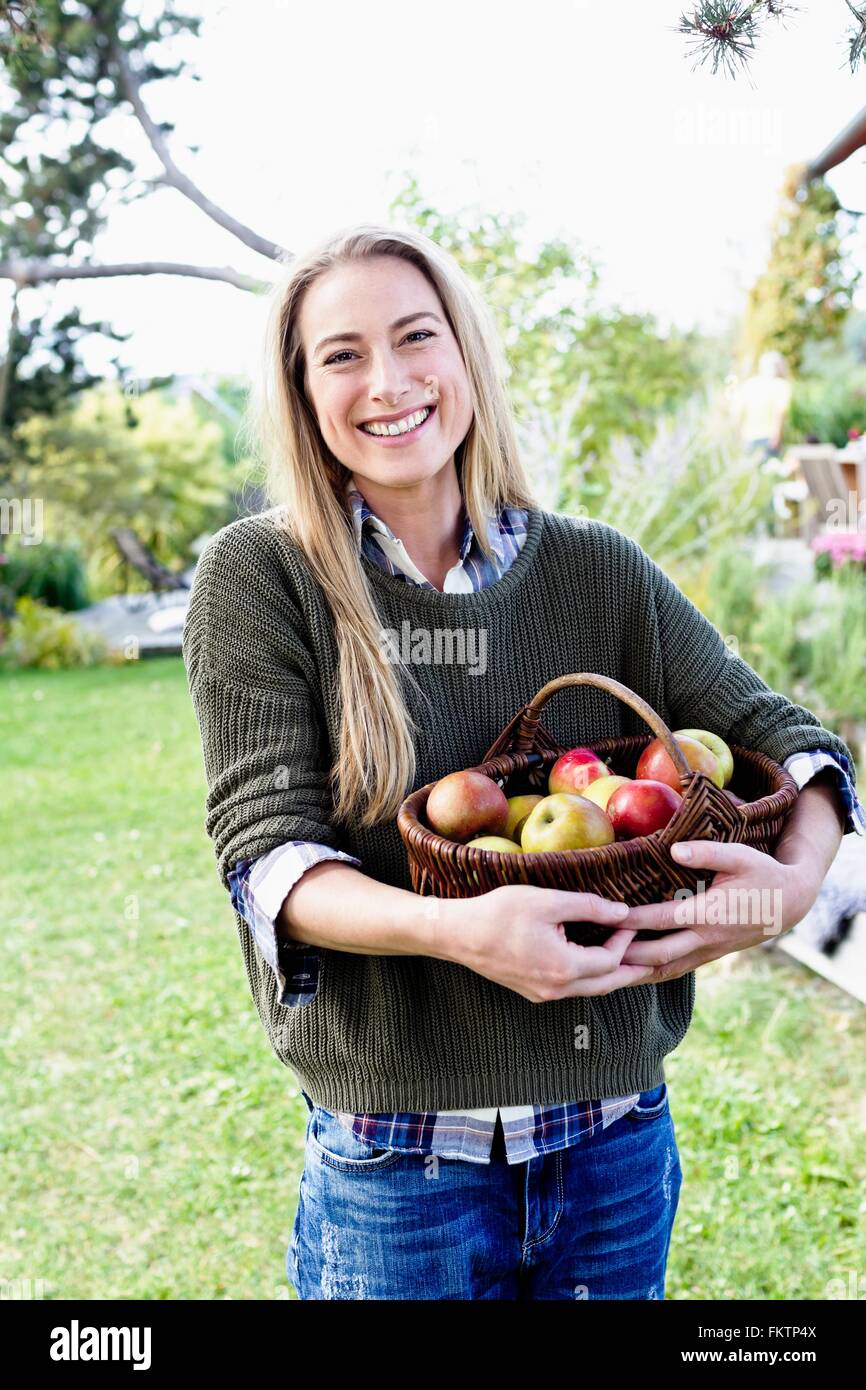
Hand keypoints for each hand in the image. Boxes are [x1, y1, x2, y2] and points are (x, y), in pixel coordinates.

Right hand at [447, 883, 653, 1002]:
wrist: (457, 935)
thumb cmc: (499, 912)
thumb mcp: (547, 900)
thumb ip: (589, 906)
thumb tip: (622, 911)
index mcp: (564, 967)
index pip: (610, 960)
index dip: (625, 940)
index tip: (630, 920)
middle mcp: (557, 989)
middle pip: (606, 984)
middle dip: (631, 971)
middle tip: (654, 960)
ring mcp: (543, 994)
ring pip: (589, 989)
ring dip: (611, 975)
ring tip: (631, 963)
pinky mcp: (532, 991)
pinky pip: (572, 988)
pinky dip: (590, 977)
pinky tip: (594, 962)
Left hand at [618, 839, 822, 982]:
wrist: (790, 902)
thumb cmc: (762, 874)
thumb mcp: (740, 856)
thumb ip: (707, 852)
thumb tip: (673, 849)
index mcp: (710, 914)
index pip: (661, 919)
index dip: (632, 920)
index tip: (605, 915)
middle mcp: (706, 939)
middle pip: (657, 954)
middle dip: (624, 954)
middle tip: (591, 950)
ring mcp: (707, 952)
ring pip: (665, 970)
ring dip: (634, 973)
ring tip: (601, 971)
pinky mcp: (708, 956)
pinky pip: (674, 971)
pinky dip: (649, 974)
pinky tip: (628, 973)